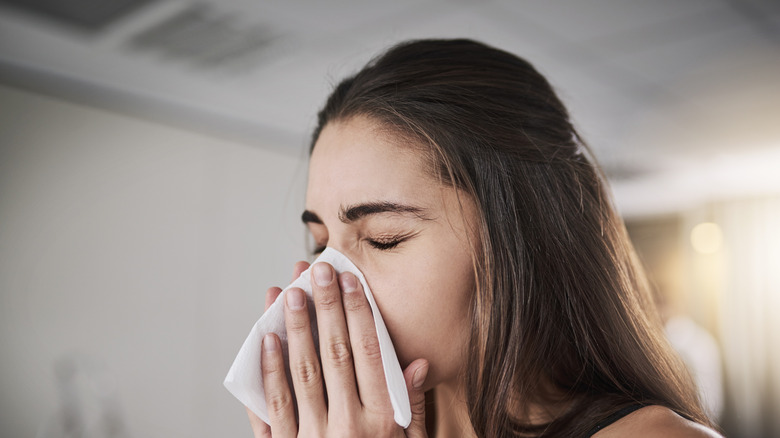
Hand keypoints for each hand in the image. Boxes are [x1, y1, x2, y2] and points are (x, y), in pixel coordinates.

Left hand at [246, 261, 428, 437]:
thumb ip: (412, 408)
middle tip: (316, 270)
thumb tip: (417, 362)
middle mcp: (348, 425)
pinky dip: (268, 371)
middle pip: (334, 353)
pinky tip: (266, 340)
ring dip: (294, 329)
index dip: (358, 313)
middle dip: (325, 307)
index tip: (350, 280)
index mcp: (383, 421)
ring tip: (288, 292)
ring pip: (301, 372)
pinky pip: (273, 407)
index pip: (369, 353)